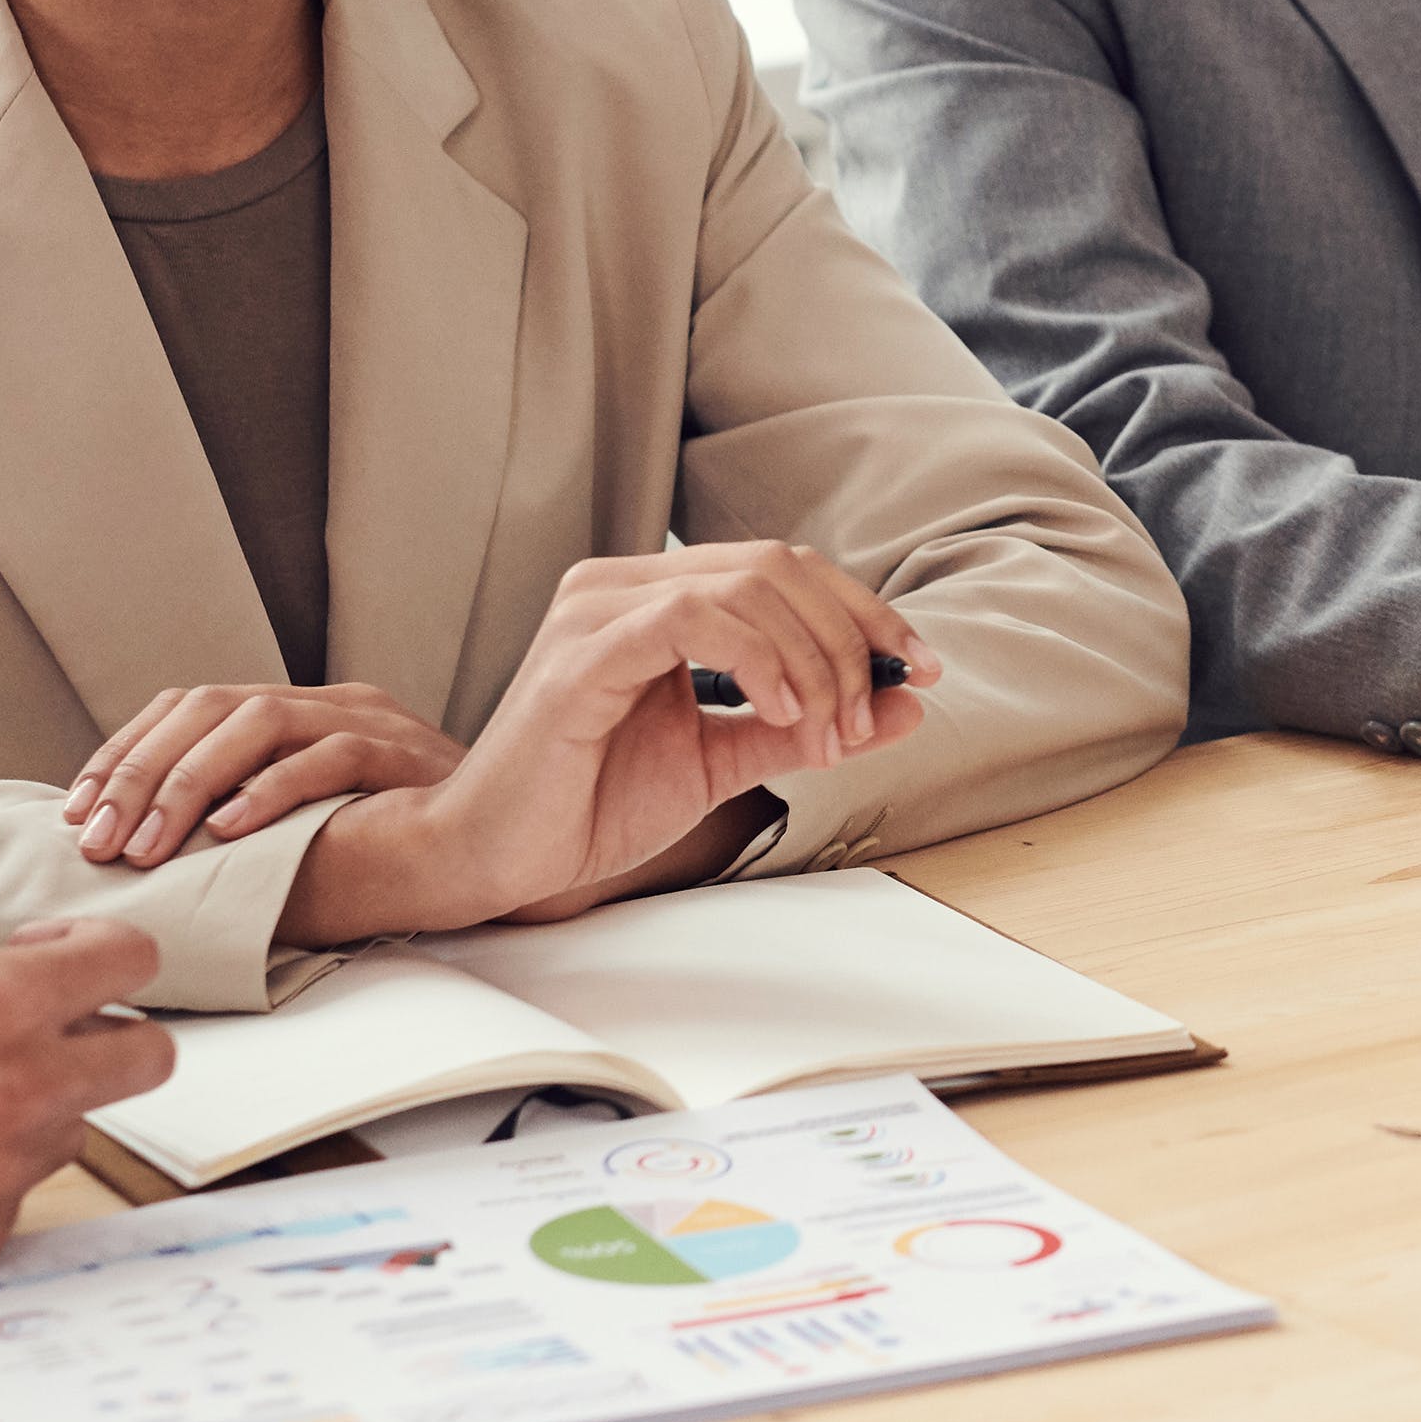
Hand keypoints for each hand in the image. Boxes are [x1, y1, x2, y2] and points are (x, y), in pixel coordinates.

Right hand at [0, 905, 175, 1291]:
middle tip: (37, 1030)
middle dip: (108, 1034)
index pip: (133, 958)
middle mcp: (27, 1090)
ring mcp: (5, 1174)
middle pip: (148, 1058)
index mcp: (0, 1001)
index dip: (98, 946)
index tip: (46, 952)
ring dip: (32, 1107)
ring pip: (72, 1129)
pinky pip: (6, 1196)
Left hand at [56, 680, 462, 873]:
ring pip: (258, 721)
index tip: (75, 811)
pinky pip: (329, 758)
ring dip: (190, 784)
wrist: (506, 853)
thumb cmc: (396, 856)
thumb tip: (139, 855)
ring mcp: (368, 720)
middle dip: (140, 773)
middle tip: (99, 839)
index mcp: (295, 713)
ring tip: (152, 844)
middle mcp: (326, 702)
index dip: (123, 752)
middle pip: (209, 706)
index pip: (187, 706)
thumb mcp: (301, 831)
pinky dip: (272, 793)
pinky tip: (231, 833)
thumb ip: (239, 824)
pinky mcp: (404, 753)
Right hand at [358, 544, 931, 930]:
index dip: (863, 611)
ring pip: (747, 586)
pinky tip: (781, 713)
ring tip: (822, 733)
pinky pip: (690, 618)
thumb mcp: (725, 761)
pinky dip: (758, 660)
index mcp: (656, 597)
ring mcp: (597, 609)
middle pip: (778, 565)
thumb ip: (808, 728)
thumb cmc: (590, 803)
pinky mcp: (581, 652)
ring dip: (811, 660)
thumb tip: (905, 704)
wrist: (499, 856)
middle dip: (847, 638)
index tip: (920, 667)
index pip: (785, 568)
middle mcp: (624, 584)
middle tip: (865, 717)